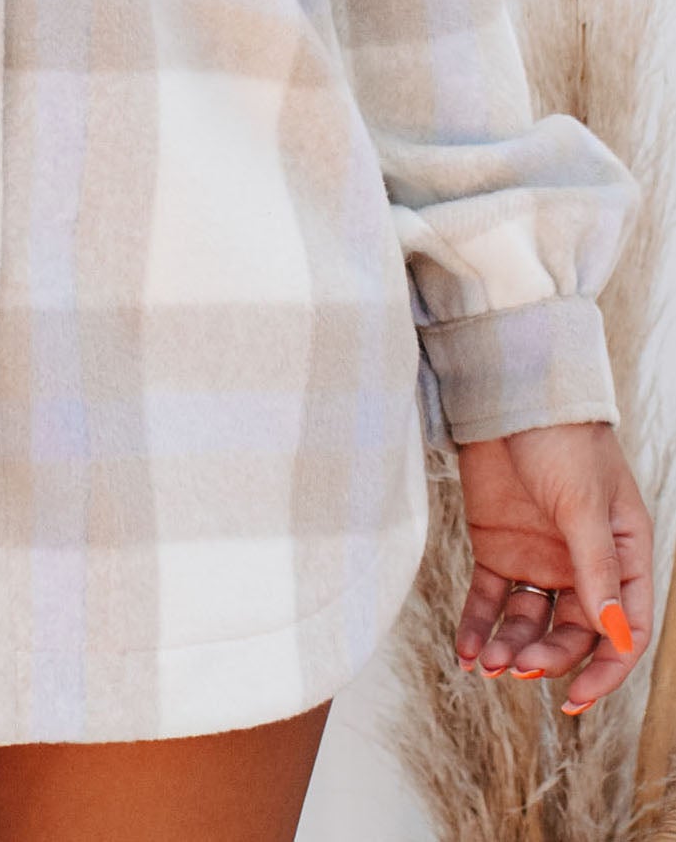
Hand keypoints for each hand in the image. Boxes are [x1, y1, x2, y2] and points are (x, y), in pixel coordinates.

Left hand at [453, 420, 653, 714]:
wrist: (508, 393)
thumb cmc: (563, 440)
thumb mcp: (585, 506)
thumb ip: (596, 570)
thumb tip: (616, 637)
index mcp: (622, 556)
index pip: (624, 630)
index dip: (604, 669)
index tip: (574, 699)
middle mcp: (582, 565)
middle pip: (572, 633)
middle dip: (547, 657)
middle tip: (515, 666)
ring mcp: (539, 558)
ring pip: (529, 623)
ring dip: (511, 647)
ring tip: (486, 663)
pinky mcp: (497, 547)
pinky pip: (489, 599)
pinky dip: (478, 626)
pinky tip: (467, 651)